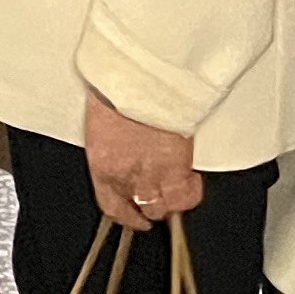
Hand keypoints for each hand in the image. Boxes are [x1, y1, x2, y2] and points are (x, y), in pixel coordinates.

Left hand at [82, 86, 203, 229]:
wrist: (136, 76)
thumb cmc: (117, 89)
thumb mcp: (102, 119)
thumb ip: (112, 142)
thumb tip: (121, 147)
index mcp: (102, 164)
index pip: (111, 205)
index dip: (125, 216)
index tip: (134, 217)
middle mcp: (126, 175)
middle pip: (142, 207)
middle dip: (151, 207)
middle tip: (161, 199)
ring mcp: (152, 174)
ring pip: (165, 207)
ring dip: (172, 202)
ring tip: (178, 190)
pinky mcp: (176, 167)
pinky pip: (187, 194)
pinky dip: (191, 191)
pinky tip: (192, 180)